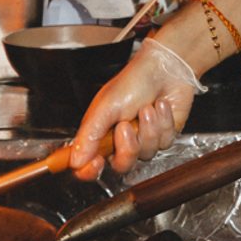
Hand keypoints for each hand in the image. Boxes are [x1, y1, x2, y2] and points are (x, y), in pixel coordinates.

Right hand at [69, 39, 200, 179]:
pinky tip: (160, 106)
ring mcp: (143, 141)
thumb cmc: (133, 81)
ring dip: (148, 128)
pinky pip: (164, 143)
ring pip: (146, 154)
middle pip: (121, 165)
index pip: (89, 165)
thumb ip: (89, 135)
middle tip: (125, 125)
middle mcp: (120, 141)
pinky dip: (163, 122)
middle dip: (127, 146)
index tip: (95, 164)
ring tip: (146, 108)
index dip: (90, 170)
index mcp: (100, 134)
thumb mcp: (106, 106)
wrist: (165, 69)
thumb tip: (75, 160)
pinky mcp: (164, 137)